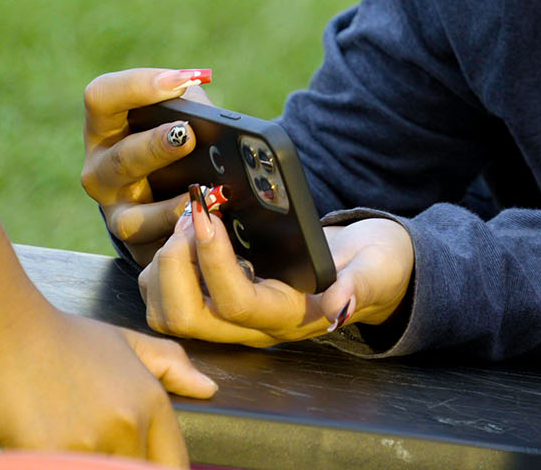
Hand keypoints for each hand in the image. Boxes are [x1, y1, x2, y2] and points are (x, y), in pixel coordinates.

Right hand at [0, 307, 216, 464]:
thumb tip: (209, 389)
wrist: (2, 327)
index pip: (173, 465)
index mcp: (149, 402)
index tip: (137, 461)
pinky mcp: (48, 454)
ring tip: (68, 444)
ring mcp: (89, 443)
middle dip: (116, 465)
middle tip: (91, 441)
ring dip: (85, 463)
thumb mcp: (122, 342)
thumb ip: (168, 364)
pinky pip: (61, 469)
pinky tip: (41, 451)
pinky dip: (53, 465)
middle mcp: (127, 426)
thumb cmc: (59, 336)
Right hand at [81, 67, 214, 262]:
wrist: (183, 188)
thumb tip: (203, 88)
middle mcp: (101, 171)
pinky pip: (156, 252)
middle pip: (120, 158)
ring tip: (205, 196)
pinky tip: (208, 230)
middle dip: (156, 147)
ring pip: (131, 219)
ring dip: (168, 209)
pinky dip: (182, 242)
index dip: (138, 86)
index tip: (180, 82)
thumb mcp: (185, 110)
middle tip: (188, 135)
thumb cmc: (181, 137)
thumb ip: (189, 101)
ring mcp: (116, 213)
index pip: (102, 97)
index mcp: (106, 127)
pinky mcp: (139, 248)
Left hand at [140, 208, 412, 346]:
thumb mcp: (376, 270)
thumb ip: (360, 286)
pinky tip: (186, 228)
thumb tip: (341, 305)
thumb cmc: (372, 266)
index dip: (214, 261)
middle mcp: (251, 326)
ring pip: (169, 312)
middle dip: (175, 264)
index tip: (209, 215)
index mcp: (288, 317)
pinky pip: (169, 295)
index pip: (236, 302)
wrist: (367, 268)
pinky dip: (164, 262)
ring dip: (164, 264)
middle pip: (186, 318)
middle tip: (192, 215)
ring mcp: (231, 317)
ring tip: (188, 217)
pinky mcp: (217, 300)